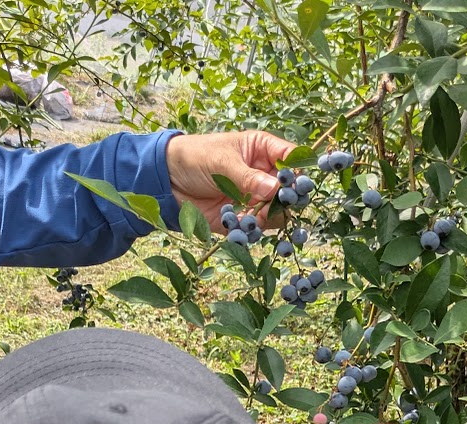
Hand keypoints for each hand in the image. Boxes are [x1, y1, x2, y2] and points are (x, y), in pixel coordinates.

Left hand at [165, 131, 295, 230]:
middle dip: (287, 199)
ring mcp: (256, 198)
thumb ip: (249, 177)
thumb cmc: (194, 158)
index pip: (291, 158)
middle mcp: (264, 175)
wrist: (167, 182)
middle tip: (275, 204)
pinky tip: (240, 226)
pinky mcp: (245, 217)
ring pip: (278, 212)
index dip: (299, 170)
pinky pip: (259, 228)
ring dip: (269, 217)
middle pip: (290, 189)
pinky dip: (253, 230)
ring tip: (252, 217)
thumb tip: (276, 188)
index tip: (297, 184)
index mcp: (262, 150)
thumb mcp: (222, 163)